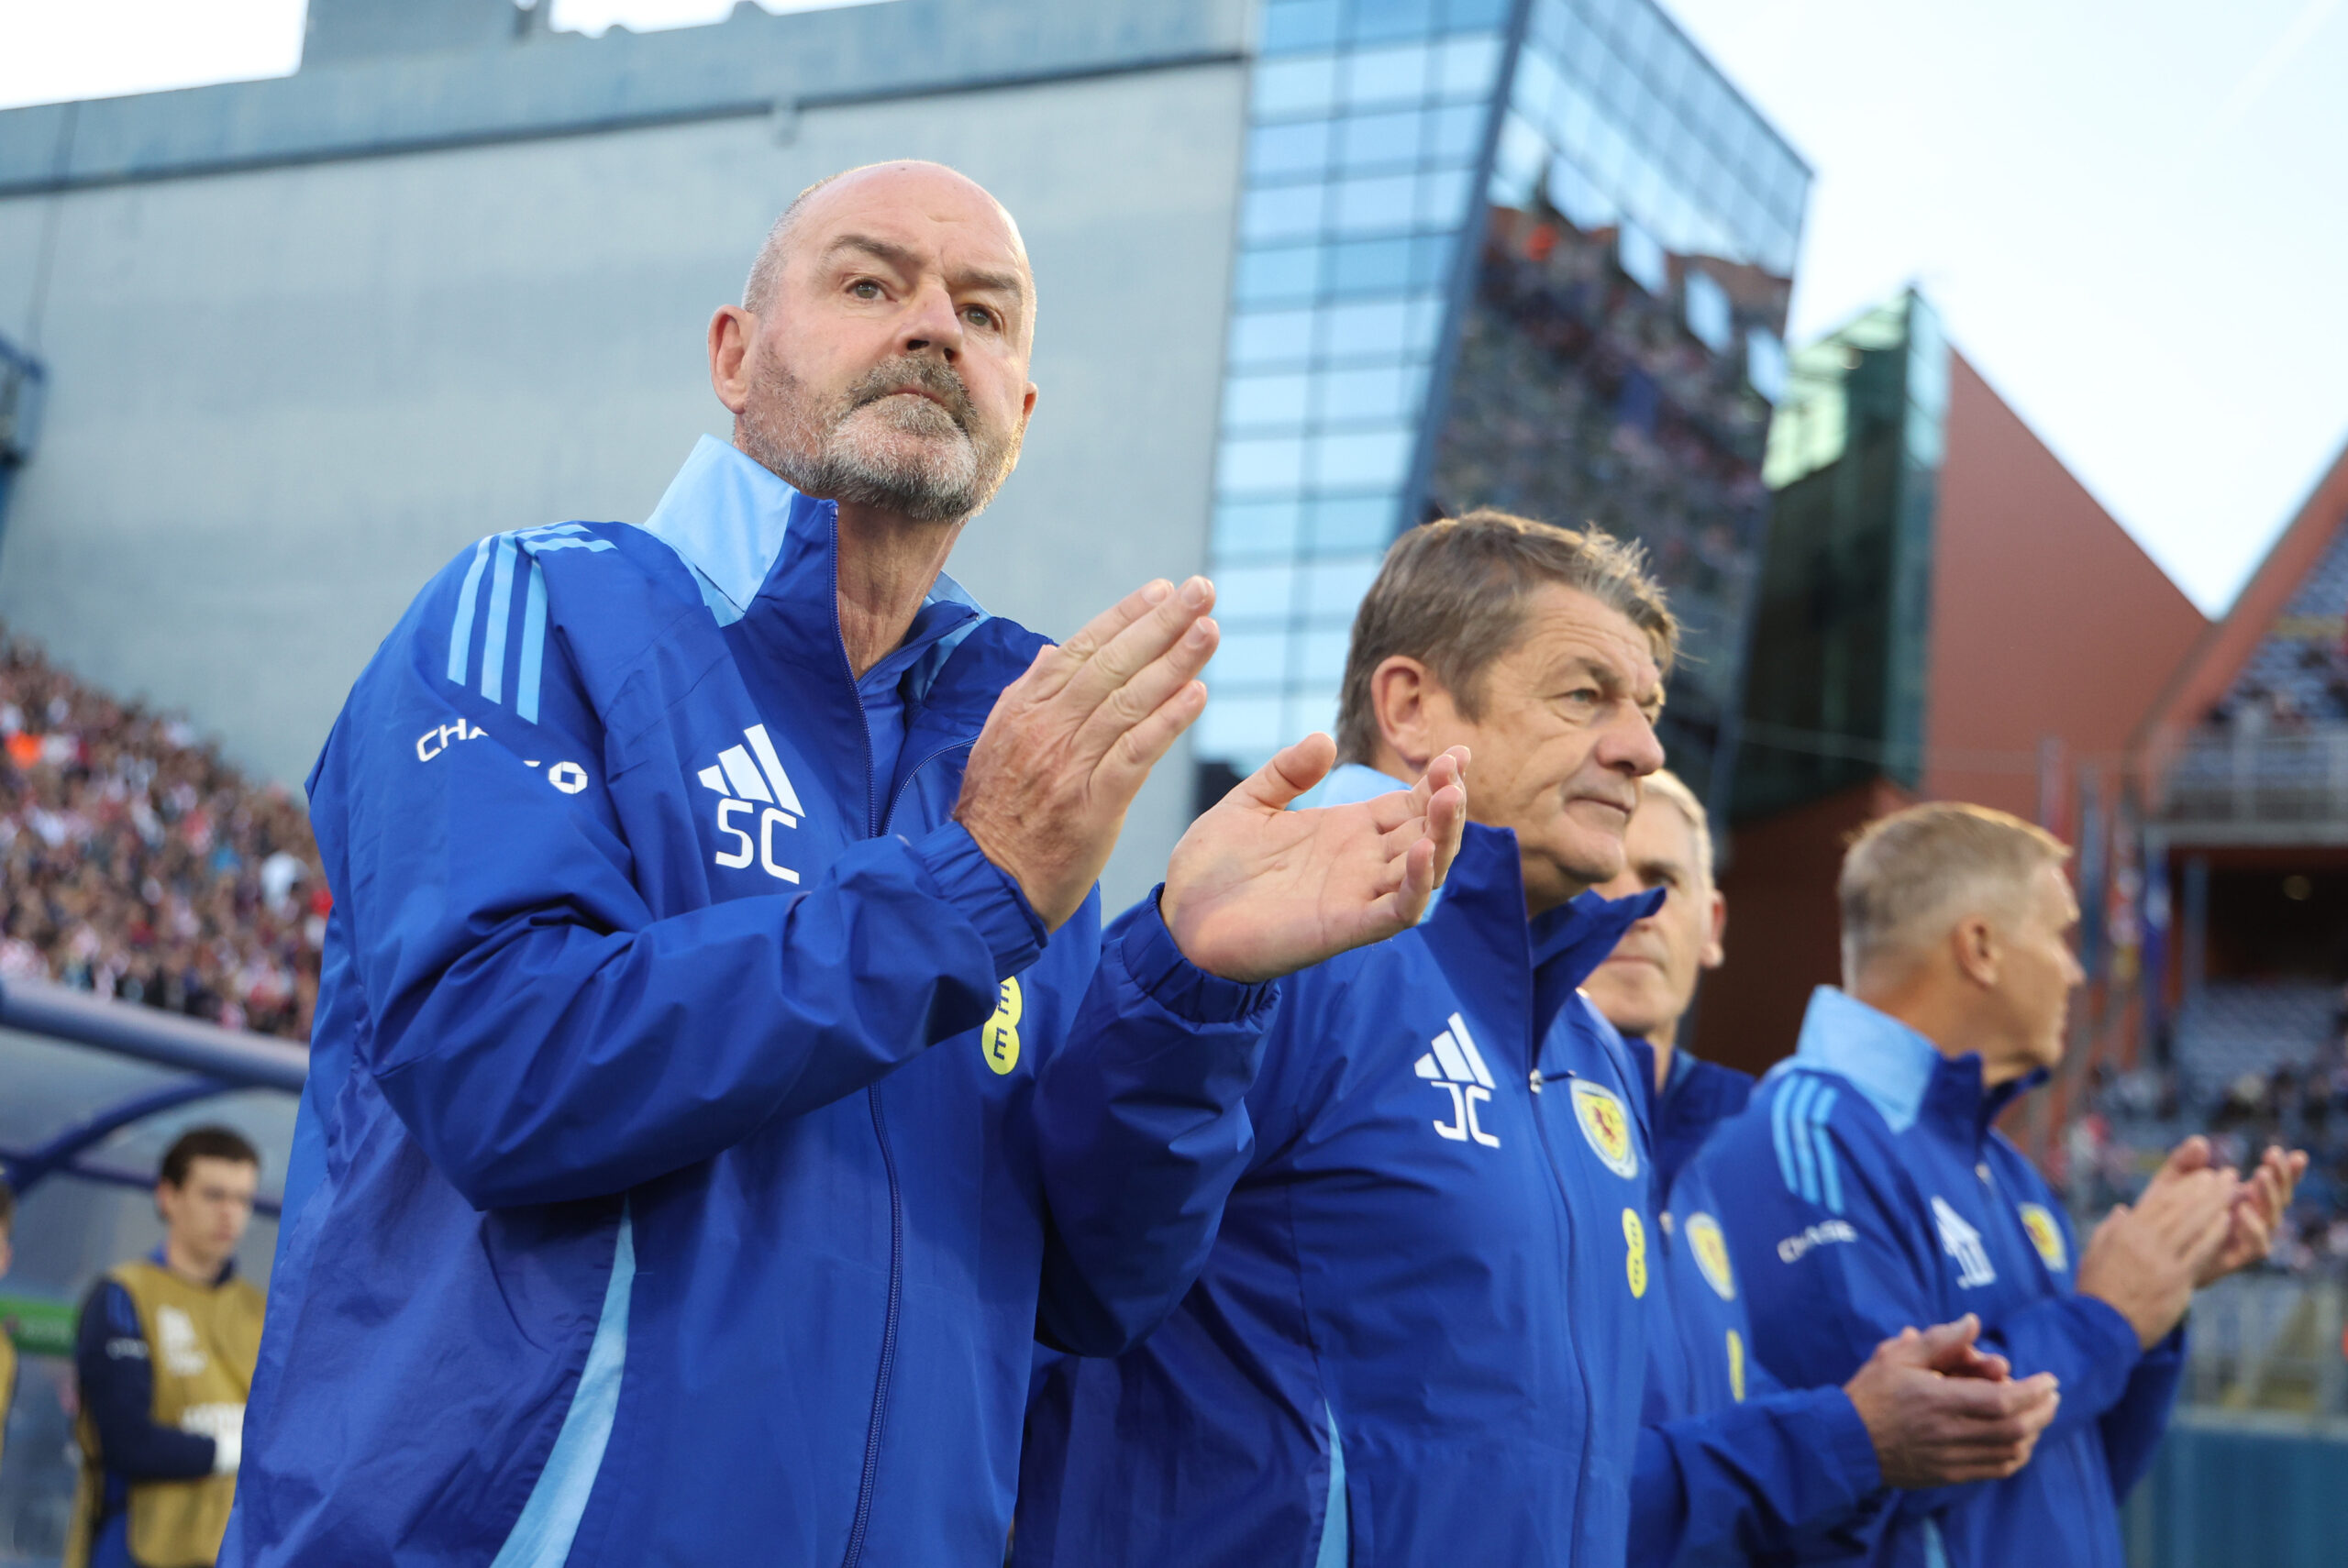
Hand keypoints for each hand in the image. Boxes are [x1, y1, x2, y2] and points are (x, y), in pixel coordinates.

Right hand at [956, 578, 1218, 929]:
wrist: (981, 884)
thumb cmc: (994, 818)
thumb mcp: (997, 744)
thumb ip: (1028, 696)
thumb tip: (1054, 651)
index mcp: (1026, 709)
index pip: (1084, 648)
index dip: (1126, 615)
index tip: (1164, 589)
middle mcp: (1047, 727)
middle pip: (1113, 663)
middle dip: (1161, 623)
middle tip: (1203, 590)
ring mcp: (1068, 764)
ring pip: (1129, 700)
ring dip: (1174, 661)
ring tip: (1210, 629)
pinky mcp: (1090, 804)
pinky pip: (1134, 753)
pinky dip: (1167, 721)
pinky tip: (1197, 695)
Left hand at [1158, 739, 1468, 982]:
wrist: (1179, 920)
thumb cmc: (1212, 868)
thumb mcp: (1249, 804)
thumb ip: (1287, 773)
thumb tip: (1325, 738)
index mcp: (1345, 831)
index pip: (1408, 805)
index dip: (1437, 781)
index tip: (1458, 753)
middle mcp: (1360, 863)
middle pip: (1426, 833)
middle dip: (1447, 803)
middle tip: (1454, 772)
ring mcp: (1356, 895)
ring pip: (1423, 870)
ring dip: (1443, 836)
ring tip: (1449, 798)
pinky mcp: (1343, 927)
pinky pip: (1396, 911)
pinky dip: (1416, 885)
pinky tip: (1420, 851)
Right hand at [1843, 1316, 2059, 1487]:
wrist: (1847, 1441)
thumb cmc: (1871, 1393)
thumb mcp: (1896, 1356)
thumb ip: (1938, 1340)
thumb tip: (1973, 1323)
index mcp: (1937, 1400)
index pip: (2001, 1401)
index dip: (2032, 1391)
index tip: (2049, 1380)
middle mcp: (1949, 1433)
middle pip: (2015, 1429)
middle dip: (2042, 1411)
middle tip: (2051, 1396)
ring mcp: (1951, 1459)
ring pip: (2010, 1452)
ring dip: (2033, 1433)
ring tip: (2039, 1415)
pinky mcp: (1950, 1475)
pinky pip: (1996, 1469)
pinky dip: (2016, 1454)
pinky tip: (2019, 1440)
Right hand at [2076, 1165, 2235, 1348]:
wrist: (2101, 1325)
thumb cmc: (2097, 1289)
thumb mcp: (2096, 1251)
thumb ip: (2112, 1228)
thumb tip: (2123, 1210)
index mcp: (2126, 1230)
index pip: (2162, 1199)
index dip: (2187, 1185)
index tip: (2204, 1175)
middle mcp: (2144, 1240)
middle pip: (2183, 1206)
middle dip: (2209, 1189)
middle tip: (2228, 1176)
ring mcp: (2162, 1259)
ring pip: (2195, 1224)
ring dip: (2218, 1205)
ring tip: (2236, 1193)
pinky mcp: (2176, 1279)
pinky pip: (2200, 1250)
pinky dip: (2216, 1233)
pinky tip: (2229, 1222)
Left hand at [2148, 1136, 2308, 1285]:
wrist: (2147, 1255)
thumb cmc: (2161, 1214)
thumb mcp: (2170, 1182)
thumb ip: (2184, 1162)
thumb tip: (2200, 1143)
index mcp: (2241, 1196)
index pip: (2272, 1182)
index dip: (2285, 1169)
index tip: (2290, 1152)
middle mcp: (2249, 1218)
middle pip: (2280, 1198)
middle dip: (2282, 1176)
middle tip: (2273, 1155)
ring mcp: (2244, 1238)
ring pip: (2272, 1219)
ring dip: (2269, 1196)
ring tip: (2259, 1175)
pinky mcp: (2235, 1258)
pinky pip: (2257, 1246)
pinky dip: (2254, 1228)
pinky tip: (2242, 1209)